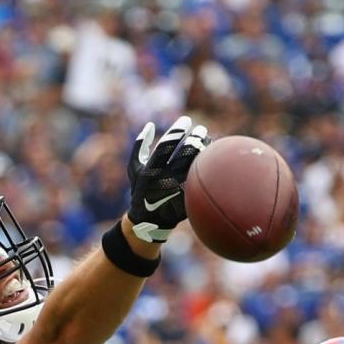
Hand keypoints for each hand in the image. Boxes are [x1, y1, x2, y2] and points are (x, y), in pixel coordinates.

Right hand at [127, 115, 208, 243]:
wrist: (148, 223)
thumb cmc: (140, 191)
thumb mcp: (134, 169)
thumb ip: (139, 146)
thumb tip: (150, 125)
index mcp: (150, 171)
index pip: (166, 146)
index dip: (177, 131)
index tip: (186, 120)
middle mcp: (164, 181)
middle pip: (185, 154)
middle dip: (196, 138)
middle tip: (201, 129)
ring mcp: (178, 193)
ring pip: (196, 166)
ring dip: (204, 149)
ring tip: (207, 139)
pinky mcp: (187, 201)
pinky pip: (201, 180)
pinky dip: (206, 166)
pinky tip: (210, 157)